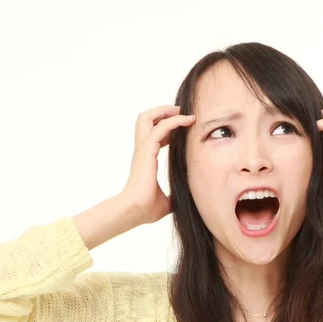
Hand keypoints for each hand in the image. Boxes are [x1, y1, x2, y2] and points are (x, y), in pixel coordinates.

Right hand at [118, 105, 194, 224]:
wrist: (135, 211)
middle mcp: (142, 150)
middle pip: (145, 119)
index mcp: (145, 159)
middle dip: (162, 111)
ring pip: (147, 117)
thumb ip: (175, 195)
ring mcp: (143, 149)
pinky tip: (187, 121)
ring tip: (182, 111)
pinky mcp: (147, 150)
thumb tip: (187, 200)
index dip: (166, 127)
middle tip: (179, 111)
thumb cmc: (146, 208)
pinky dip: (175, 120)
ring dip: (165, 110)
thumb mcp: (166, 201)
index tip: (182, 126)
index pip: (152, 134)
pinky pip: (161, 127)